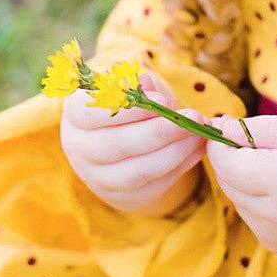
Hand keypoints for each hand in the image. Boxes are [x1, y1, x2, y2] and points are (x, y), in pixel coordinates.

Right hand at [59, 71, 206, 215]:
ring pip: (136, 171)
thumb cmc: (126, 102)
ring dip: (174, 152)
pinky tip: (198, 148)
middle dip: (160, 132)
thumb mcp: (128, 83)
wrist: (123, 138)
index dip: (129, 109)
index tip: (163, 101)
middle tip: (193, 118)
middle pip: (118, 145)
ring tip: (200, 133)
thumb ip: (136, 81)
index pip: (92, 113)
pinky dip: (180, 166)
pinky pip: (152, 184)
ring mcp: (98, 177)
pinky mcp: (122, 195)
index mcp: (76, 114)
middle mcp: (80, 148)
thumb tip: (145, 83)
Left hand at [206, 113, 276, 276]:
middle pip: (229, 182)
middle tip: (270, 136)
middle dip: (234, 155)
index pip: (226, 163)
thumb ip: (273, 129)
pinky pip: (258, 218)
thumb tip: (227, 127)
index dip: (221, 138)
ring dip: (249, 177)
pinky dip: (263, 197)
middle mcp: (274, 221)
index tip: (232, 119)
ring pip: (241, 201)